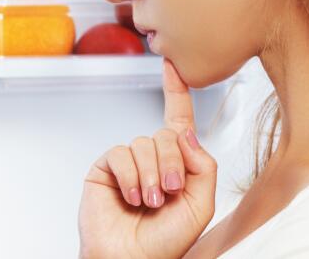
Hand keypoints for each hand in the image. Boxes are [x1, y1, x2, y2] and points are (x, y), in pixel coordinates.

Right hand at [78, 58, 217, 258]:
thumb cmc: (166, 241)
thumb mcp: (201, 205)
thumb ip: (203, 166)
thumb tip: (186, 132)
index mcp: (178, 163)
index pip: (178, 121)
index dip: (176, 92)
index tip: (173, 66)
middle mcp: (152, 158)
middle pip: (165, 134)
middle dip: (171, 163)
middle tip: (169, 192)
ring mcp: (128, 161)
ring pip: (143, 143)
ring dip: (150, 176)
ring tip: (148, 202)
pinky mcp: (105, 167)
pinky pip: (120, 154)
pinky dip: (129, 176)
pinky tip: (130, 197)